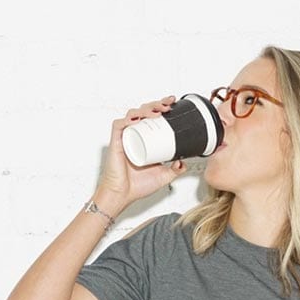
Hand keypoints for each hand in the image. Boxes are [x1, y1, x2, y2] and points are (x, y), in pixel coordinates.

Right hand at [96, 95, 187, 210]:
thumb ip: (175, 170)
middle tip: (168, 105)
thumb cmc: (136, 186)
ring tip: (158, 111)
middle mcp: (134, 135)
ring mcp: (125, 138)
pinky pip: (118, 125)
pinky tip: (137, 119)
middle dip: (156, 104)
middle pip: (143, 111)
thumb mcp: (163, 176)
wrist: (123, 195)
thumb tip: (183, 162)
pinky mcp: (116, 142)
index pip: (151, 117)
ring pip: (132, 114)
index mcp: (144, 140)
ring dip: (146, 109)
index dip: (161, 107)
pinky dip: (127, 119)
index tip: (173, 104)